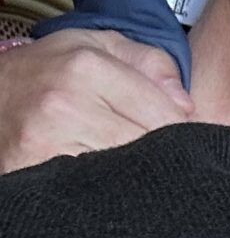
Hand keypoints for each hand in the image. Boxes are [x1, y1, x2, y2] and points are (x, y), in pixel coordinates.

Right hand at [0, 29, 191, 172]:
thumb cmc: (46, 71)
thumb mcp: (93, 45)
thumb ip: (148, 61)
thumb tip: (185, 104)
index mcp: (86, 66)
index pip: (165, 116)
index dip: (179, 130)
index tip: (173, 133)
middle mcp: (66, 103)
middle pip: (148, 147)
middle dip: (158, 153)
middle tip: (148, 150)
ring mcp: (49, 142)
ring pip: (125, 173)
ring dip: (133, 174)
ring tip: (123, 162)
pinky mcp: (37, 173)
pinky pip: (96, 191)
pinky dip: (107, 189)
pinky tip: (102, 178)